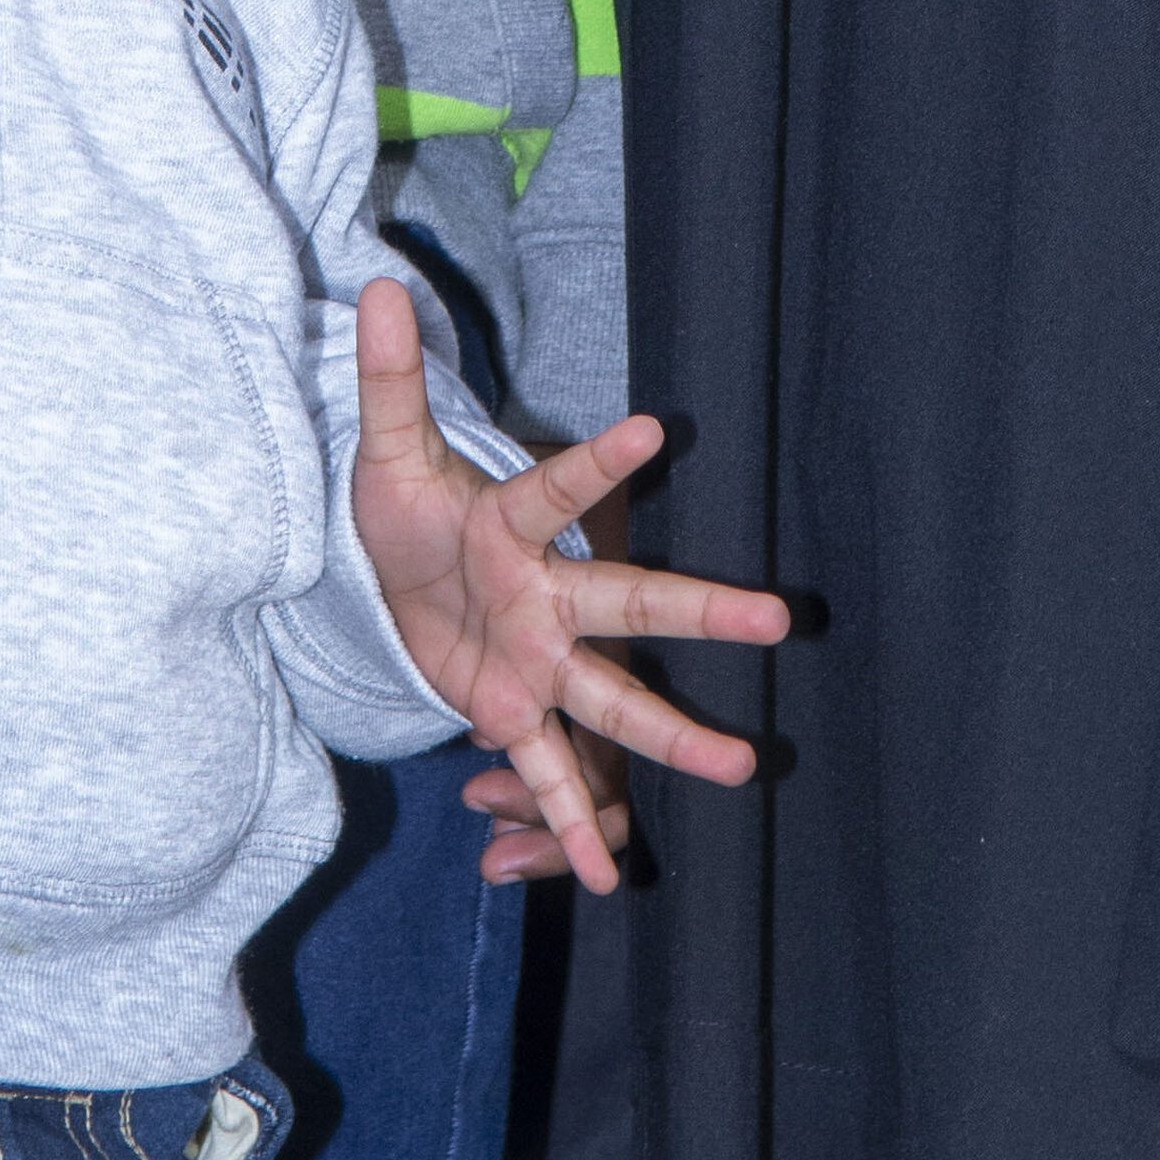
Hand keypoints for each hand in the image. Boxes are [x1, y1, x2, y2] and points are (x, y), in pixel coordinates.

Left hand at [346, 278, 787, 890]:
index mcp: (512, 523)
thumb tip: (381, 283)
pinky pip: (550, 771)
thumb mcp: (385, 448)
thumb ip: (389, 375)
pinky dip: (573, 824)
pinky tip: (607, 877)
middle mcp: (542, 595)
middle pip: (628, 602)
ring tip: (743, 767)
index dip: (599, 461)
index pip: (556, 489)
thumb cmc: (405, 507)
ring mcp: (538, 660)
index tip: (653, 427)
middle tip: (778, 619)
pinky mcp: (514, 711)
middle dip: (698, 612)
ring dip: (672, 735)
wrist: (392, 577)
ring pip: (613, 700)